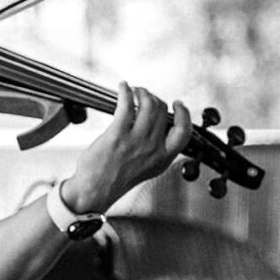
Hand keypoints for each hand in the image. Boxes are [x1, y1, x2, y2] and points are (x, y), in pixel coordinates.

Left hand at [64, 84, 192, 213]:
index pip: (184, 131)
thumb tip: (155, 125)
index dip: (184, 114)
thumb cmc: (115, 180)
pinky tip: (123, 88)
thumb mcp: (147, 169)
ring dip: (142, 92)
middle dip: (155, 98)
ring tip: (134, 91)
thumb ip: (156, 150)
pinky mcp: (118, 134)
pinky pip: (127, 104)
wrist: (95, 191)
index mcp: (163, 159)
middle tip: (145, 95)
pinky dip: (126, 91)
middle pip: (163, 112)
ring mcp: (136, 141)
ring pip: (149, 104)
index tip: (178, 105)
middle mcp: (153, 149)